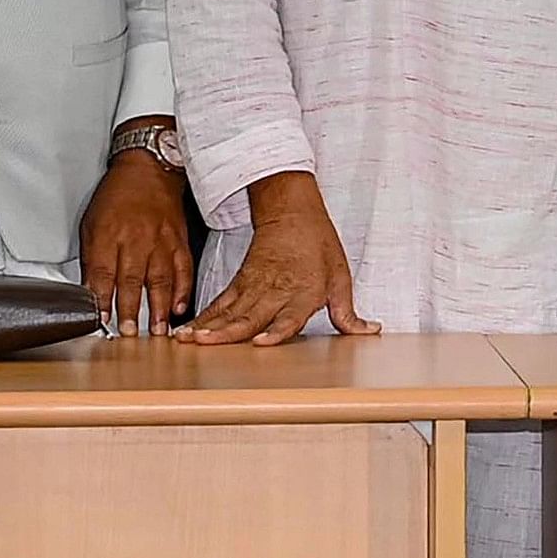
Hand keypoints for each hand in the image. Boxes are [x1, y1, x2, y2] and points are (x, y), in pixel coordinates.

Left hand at [81, 135, 195, 335]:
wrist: (149, 169)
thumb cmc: (117, 196)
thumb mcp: (91, 224)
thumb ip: (92, 259)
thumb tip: (90, 292)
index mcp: (108, 236)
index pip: (102, 273)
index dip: (101, 299)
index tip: (101, 320)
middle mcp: (135, 239)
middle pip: (131, 279)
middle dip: (130, 309)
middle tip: (130, 332)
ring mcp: (161, 240)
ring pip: (160, 278)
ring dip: (159, 307)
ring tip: (159, 329)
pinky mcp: (179, 240)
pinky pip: (183, 267)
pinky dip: (183, 288)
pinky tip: (180, 305)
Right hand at [178, 171, 375, 345]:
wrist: (293, 213)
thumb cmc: (318, 245)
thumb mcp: (340, 276)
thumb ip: (348, 311)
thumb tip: (369, 331)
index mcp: (303, 293)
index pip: (288, 316)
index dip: (276, 331)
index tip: (261, 343)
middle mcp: (275, 293)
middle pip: (250, 316)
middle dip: (227, 334)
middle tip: (206, 345)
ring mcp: (253, 288)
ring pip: (229, 311)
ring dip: (208, 327)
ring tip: (188, 340)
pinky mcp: (239, 283)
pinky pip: (220, 304)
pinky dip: (203, 318)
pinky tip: (187, 331)